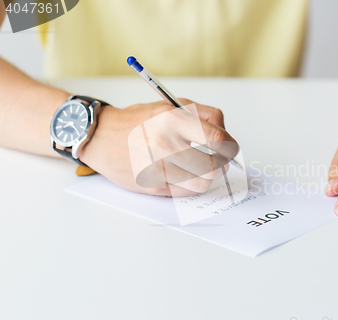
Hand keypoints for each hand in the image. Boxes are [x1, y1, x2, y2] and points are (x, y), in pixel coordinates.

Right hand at [80, 99, 237, 195]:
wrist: (101, 137)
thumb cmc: (139, 120)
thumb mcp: (172, 105)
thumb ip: (205, 115)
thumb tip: (226, 136)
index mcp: (171, 120)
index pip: (217, 139)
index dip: (231, 146)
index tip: (230, 147)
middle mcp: (164, 145)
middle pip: (214, 166)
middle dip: (222, 163)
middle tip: (219, 159)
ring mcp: (156, 169)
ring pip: (203, 183)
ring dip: (209, 176)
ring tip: (203, 166)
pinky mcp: (152, 186)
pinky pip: (186, 191)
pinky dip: (192, 184)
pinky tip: (186, 173)